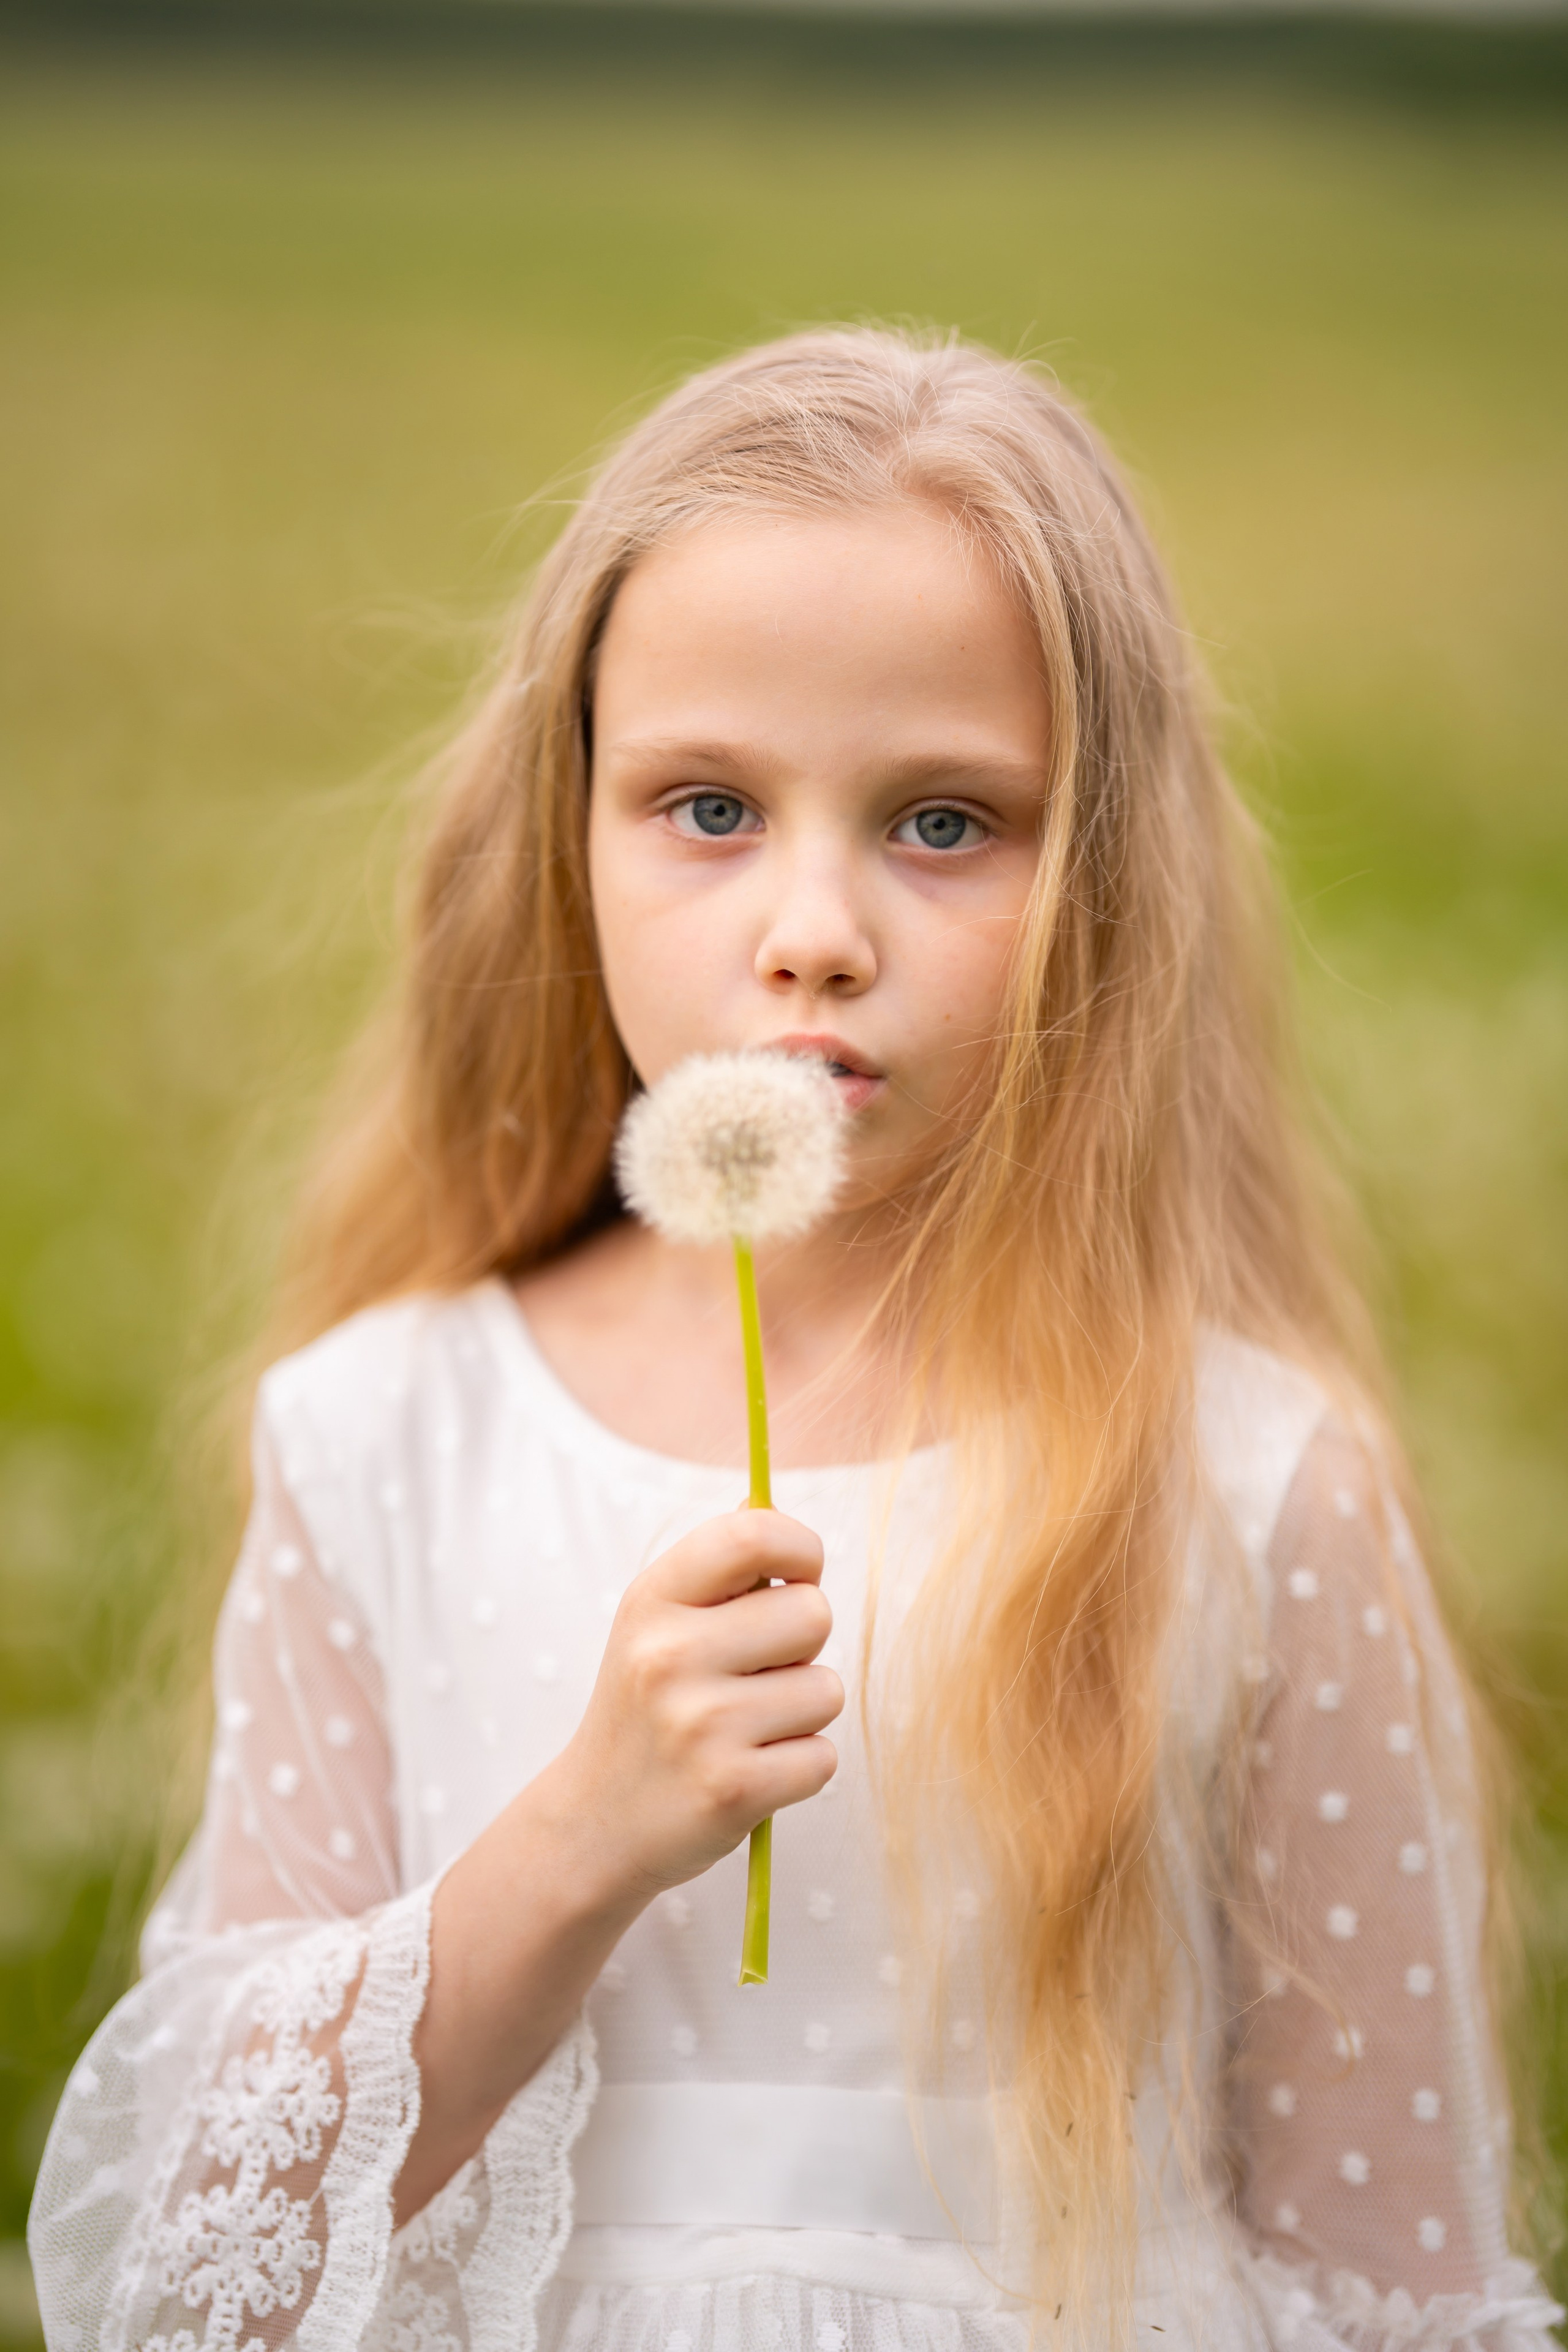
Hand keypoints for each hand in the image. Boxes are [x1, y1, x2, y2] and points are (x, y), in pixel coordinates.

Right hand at [536, 1507, 842, 1913]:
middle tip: (757, 1673)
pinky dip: (800, 1767)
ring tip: (746, 1728)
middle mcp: (670, 1655)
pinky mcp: (732, 1790)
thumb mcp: (654, 1623)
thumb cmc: (646, 1707)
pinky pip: (823, 1757)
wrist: (595, 1821)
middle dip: (803, 1645)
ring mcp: (700, 1725)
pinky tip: (751, 1770)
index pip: (753, 1533)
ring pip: (826, 1690)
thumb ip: (715, 1569)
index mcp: (653, 1600)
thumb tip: (767, 1506)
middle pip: (812, 1613)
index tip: (797, 1576)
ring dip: (802, 1712)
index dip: (800, 1548)